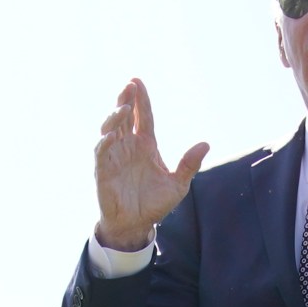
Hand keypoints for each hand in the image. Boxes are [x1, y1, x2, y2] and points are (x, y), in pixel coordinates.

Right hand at [94, 78, 207, 251]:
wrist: (137, 225)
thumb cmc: (155, 204)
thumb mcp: (178, 184)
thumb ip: (189, 164)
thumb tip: (205, 144)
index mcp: (146, 145)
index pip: (142, 116)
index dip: (140, 99)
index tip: (137, 81)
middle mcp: (128, 146)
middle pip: (124, 117)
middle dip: (125, 100)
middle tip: (129, 85)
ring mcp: (114, 156)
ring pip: (110, 129)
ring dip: (114, 117)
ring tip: (123, 108)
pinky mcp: (104, 171)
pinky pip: (102, 152)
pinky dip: (105, 142)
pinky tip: (112, 135)